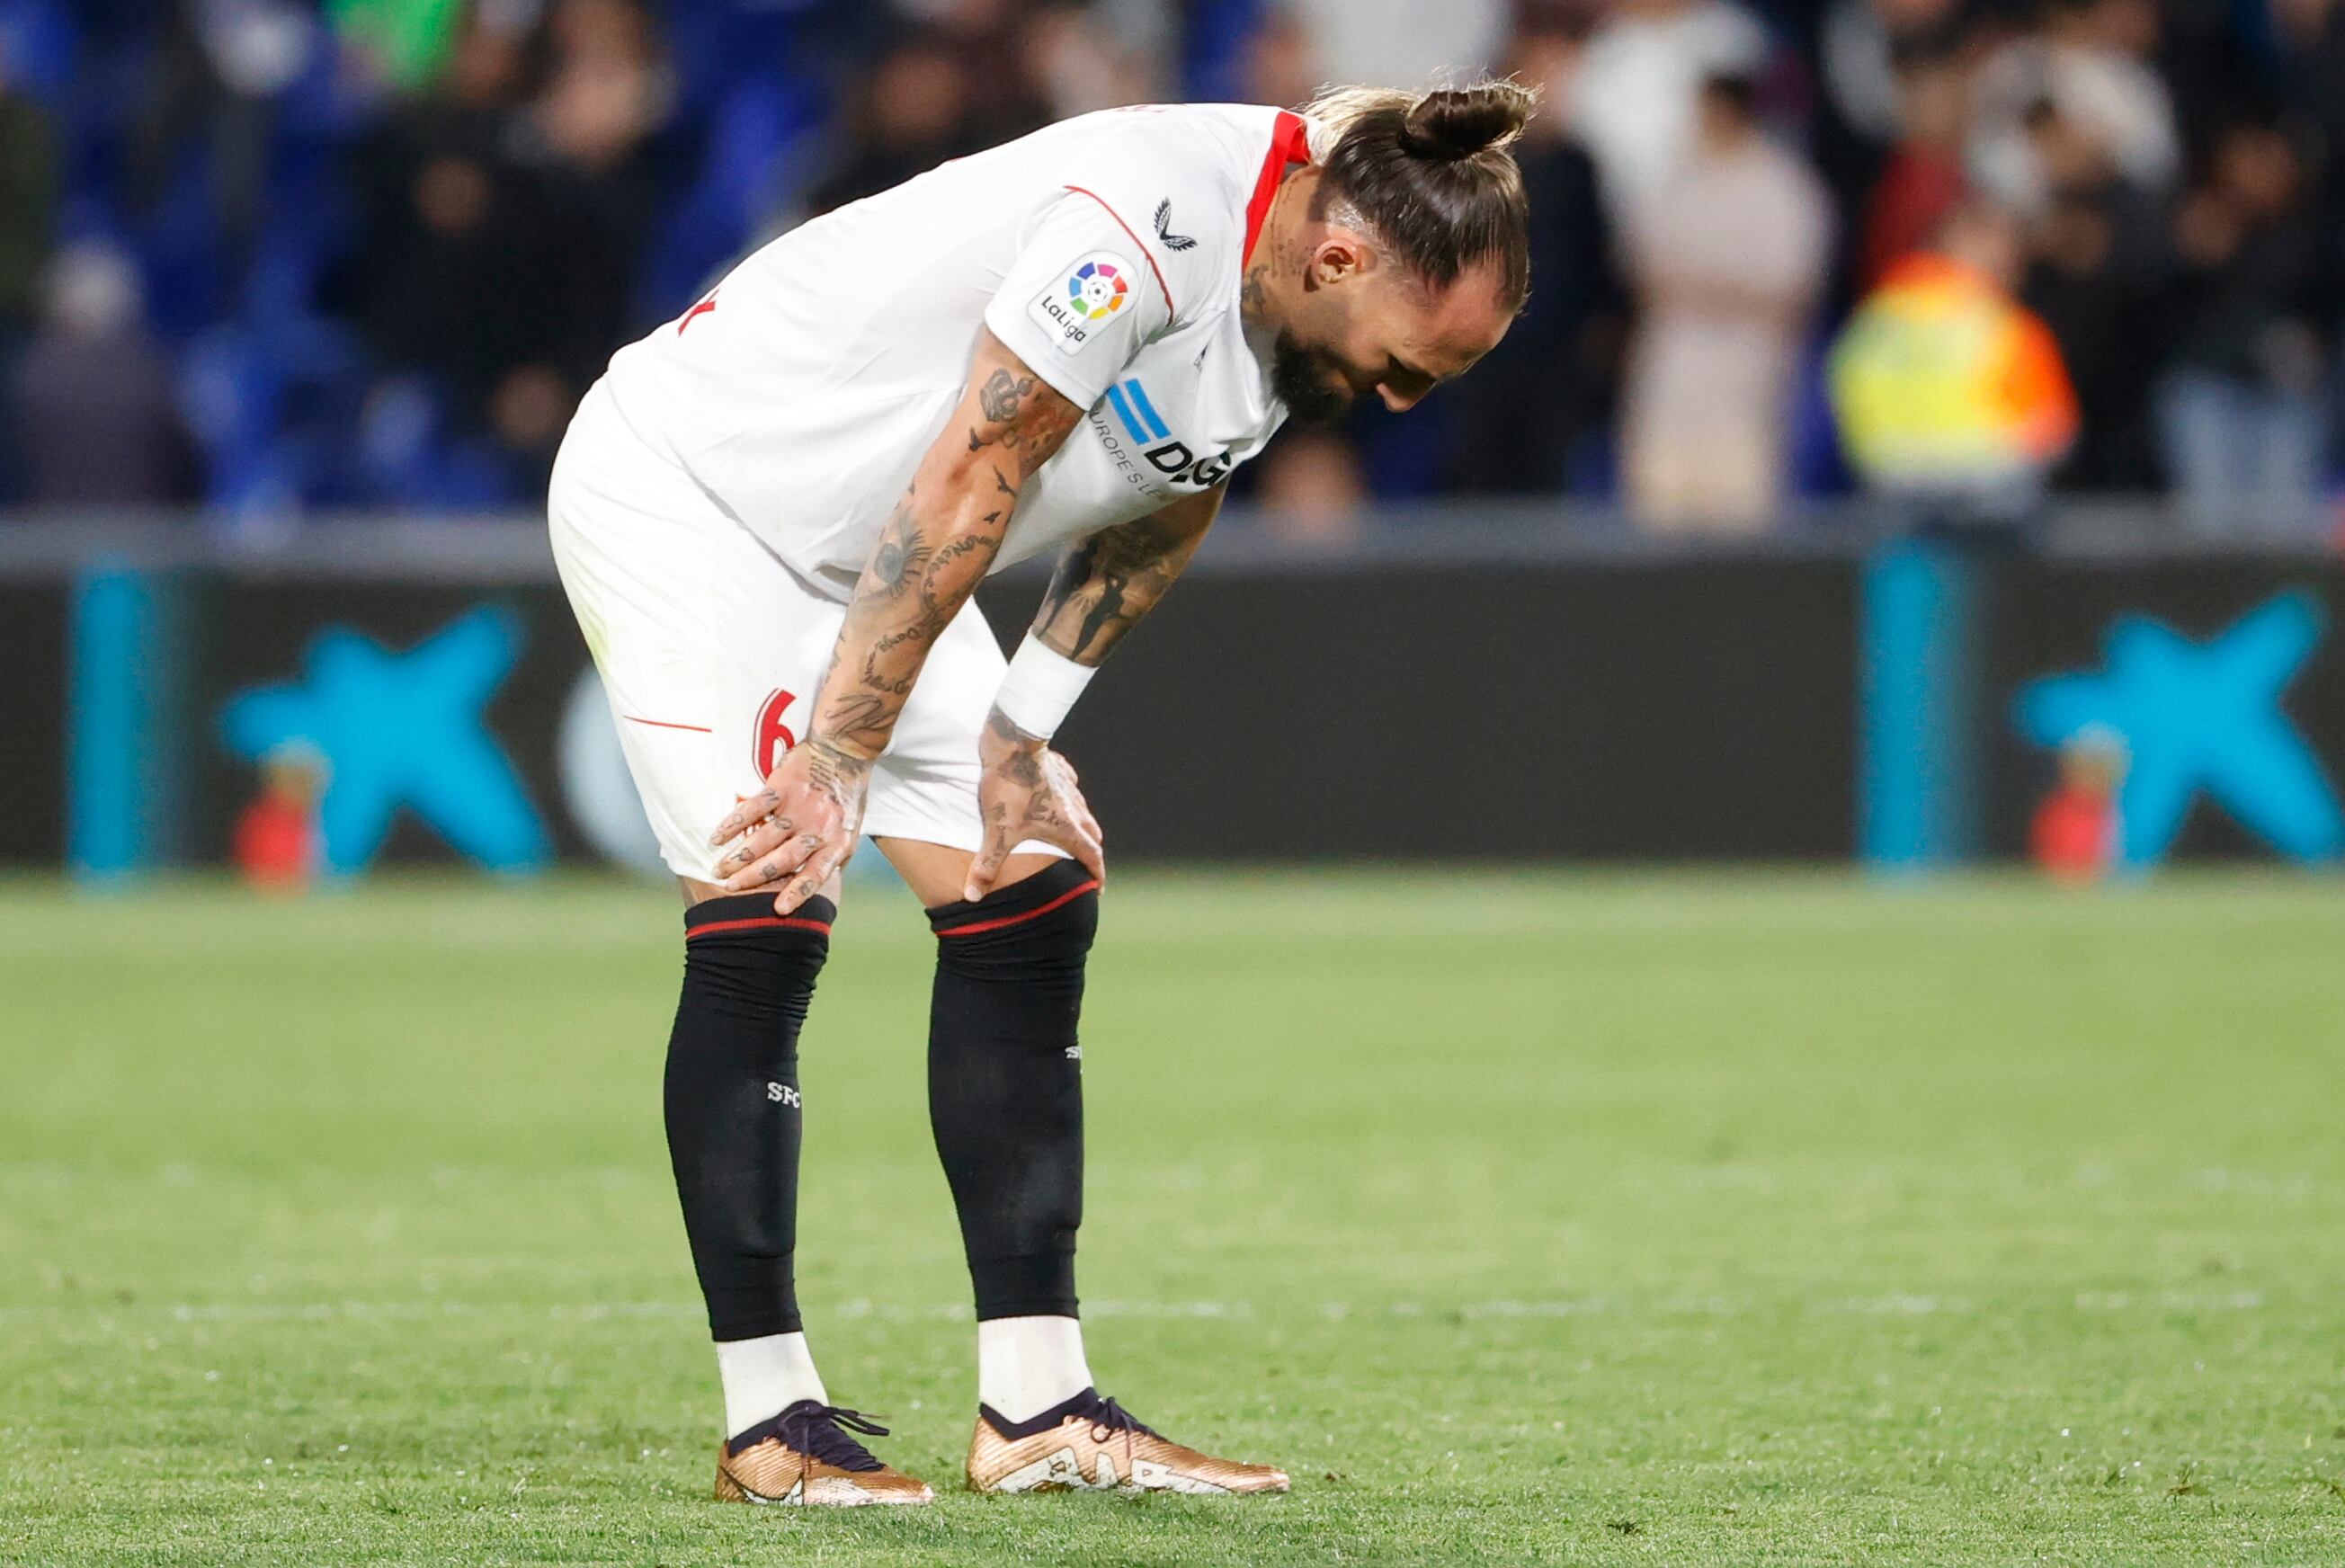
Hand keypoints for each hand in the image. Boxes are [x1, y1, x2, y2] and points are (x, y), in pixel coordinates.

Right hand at [708, 736, 874, 913]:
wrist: (843, 751)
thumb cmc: (845, 796)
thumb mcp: (850, 831)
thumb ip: (833, 857)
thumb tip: (817, 886)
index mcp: (836, 842)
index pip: (816, 874)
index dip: (797, 893)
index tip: (778, 910)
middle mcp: (817, 828)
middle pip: (782, 860)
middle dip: (753, 878)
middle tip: (729, 889)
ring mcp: (798, 808)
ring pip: (763, 838)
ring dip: (738, 857)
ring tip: (719, 870)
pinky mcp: (781, 788)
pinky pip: (753, 809)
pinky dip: (733, 824)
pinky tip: (717, 838)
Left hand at [964, 712, 1104, 902]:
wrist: (1013, 745)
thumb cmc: (1010, 789)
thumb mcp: (998, 832)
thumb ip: (988, 865)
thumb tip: (973, 896)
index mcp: (1067, 827)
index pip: (1091, 856)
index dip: (1096, 875)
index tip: (1097, 888)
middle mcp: (1075, 808)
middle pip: (1092, 834)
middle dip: (1090, 851)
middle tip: (1085, 864)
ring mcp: (1068, 787)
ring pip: (1082, 810)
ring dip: (1080, 825)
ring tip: (1070, 833)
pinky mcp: (1058, 769)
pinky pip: (1070, 786)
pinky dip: (1068, 797)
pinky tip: (1057, 796)